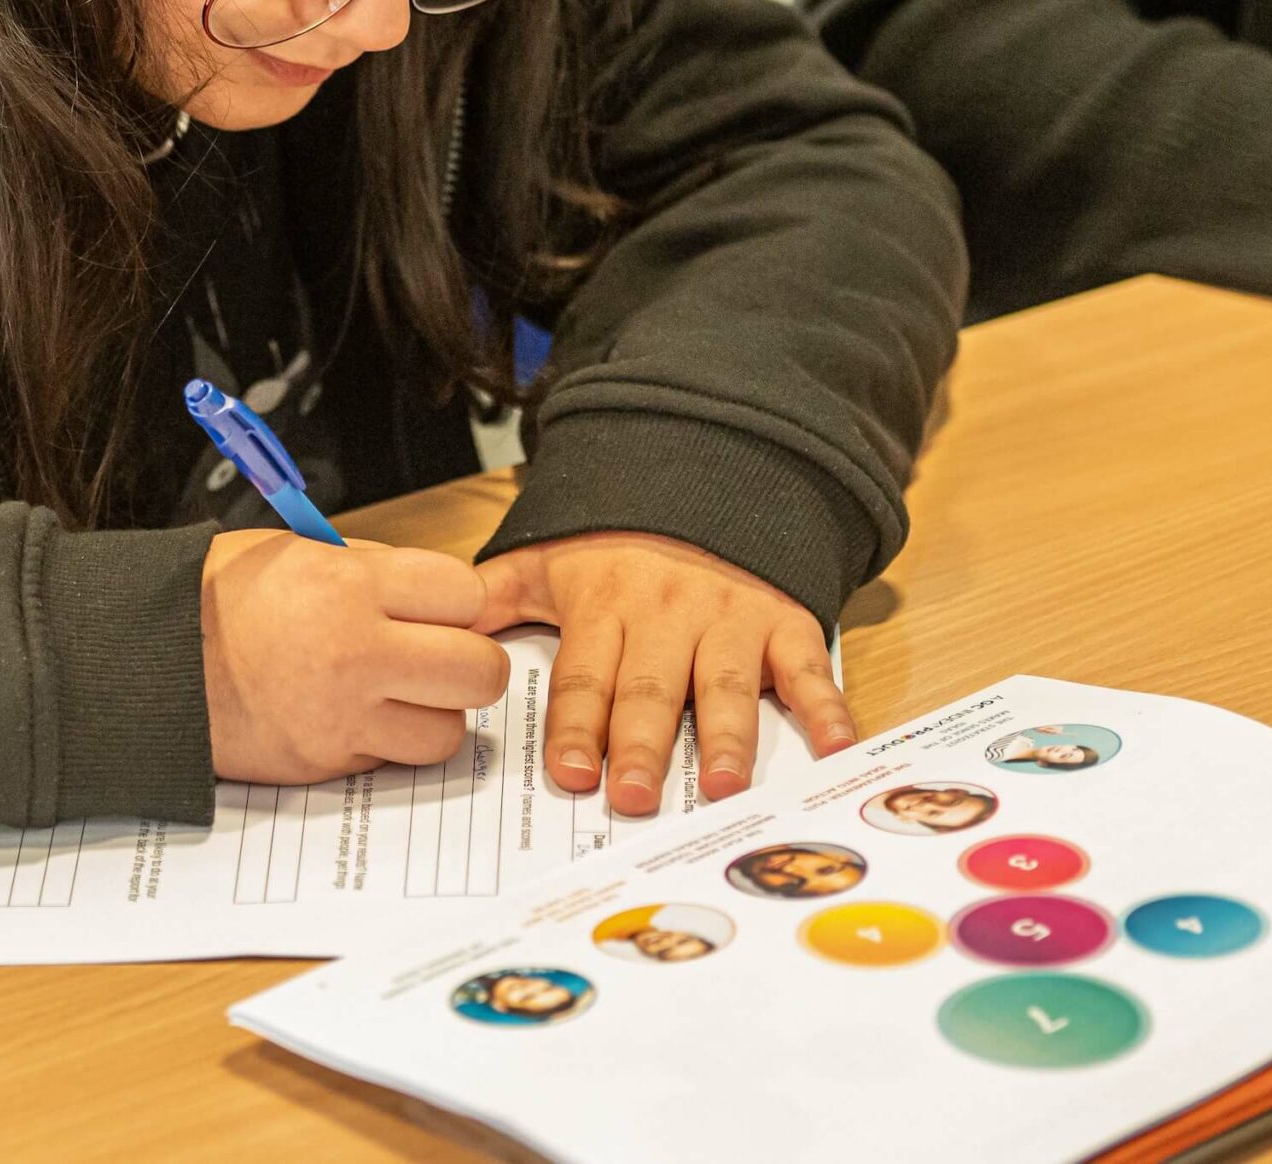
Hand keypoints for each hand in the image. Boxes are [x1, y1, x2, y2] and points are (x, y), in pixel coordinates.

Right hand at [202, 531, 511, 784]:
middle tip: (441, 655)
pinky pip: (394, 761)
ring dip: (434, 713)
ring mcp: (343, 715)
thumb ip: (370, 568)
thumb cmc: (215, 599)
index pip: (466, 595)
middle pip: (479, 670)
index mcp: (349, 586)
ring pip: (449, 731)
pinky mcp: (326, 762)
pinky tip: (359, 717)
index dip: (459, 602)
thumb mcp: (295, 551)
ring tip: (398, 694)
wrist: (150, 662)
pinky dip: (389, 743)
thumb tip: (430, 591)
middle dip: (469, 661)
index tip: (442, 608)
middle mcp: (356, 652)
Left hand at [473, 532, 853, 813]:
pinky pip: (808, 664)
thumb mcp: (548, 557)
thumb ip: (494, 598)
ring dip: (727, 735)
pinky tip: (836, 745)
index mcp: (604, 606)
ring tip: (724, 784)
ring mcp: (729, 616)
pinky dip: (827, 704)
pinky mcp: (784, 617)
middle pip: (651, 689)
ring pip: (725, 682)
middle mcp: (667, 614)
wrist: (703, 473)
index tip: (570, 772)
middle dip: (643, 745)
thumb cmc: (615, 539)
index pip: (586, 676)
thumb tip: (435, 632)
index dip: (578, 725)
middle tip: (635, 797)